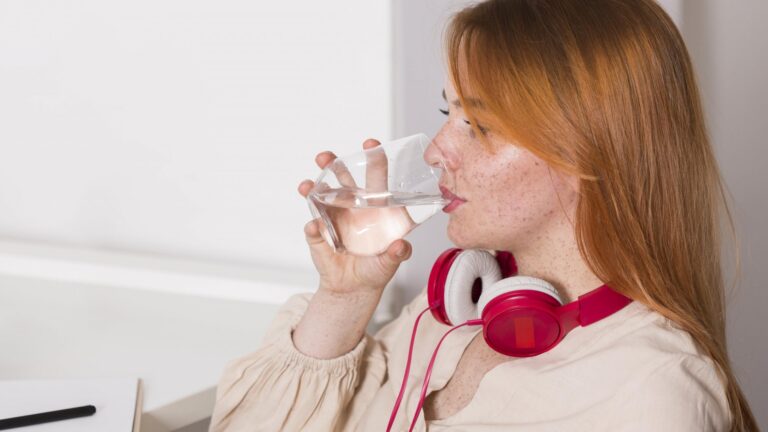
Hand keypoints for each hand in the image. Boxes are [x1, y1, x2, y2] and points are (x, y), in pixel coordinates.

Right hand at [298, 139, 413, 294]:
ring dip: (313, 189)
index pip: (375, 178)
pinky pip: (314, 230)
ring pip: (321, 197)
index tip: (370, 144)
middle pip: (342, 179)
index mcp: (374, 206)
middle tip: (325, 157)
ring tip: (308, 186)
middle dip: (332, 164)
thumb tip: (401, 246)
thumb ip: (397, 253)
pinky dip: (313, 228)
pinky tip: (314, 227)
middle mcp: (352, 207)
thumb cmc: (376, 267)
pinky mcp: (320, 236)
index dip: (374, 159)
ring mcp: (333, 219)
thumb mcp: (391, 261)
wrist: (355, 288)